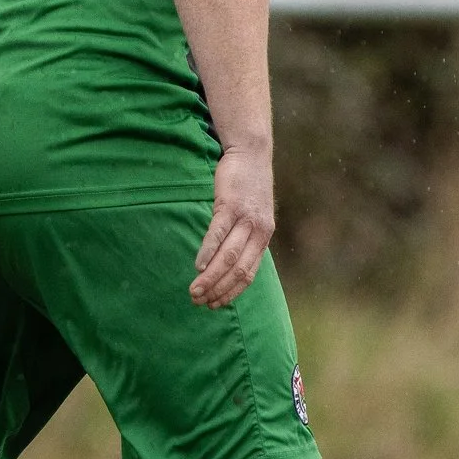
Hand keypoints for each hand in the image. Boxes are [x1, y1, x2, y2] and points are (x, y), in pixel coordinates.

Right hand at [192, 143, 274, 308]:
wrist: (251, 152)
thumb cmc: (247, 185)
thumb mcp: (252, 214)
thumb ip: (244, 235)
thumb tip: (228, 258)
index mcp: (263, 237)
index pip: (248, 275)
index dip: (231, 293)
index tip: (215, 305)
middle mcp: (259, 231)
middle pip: (238, 270)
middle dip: (218, 290)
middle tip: (199, 303)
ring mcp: (245, 218)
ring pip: (228, 256)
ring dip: (210, 277)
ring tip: (194, 290)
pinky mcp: (231, 205)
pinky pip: (218, 233)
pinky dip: (208, 252)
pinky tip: (198, 265)